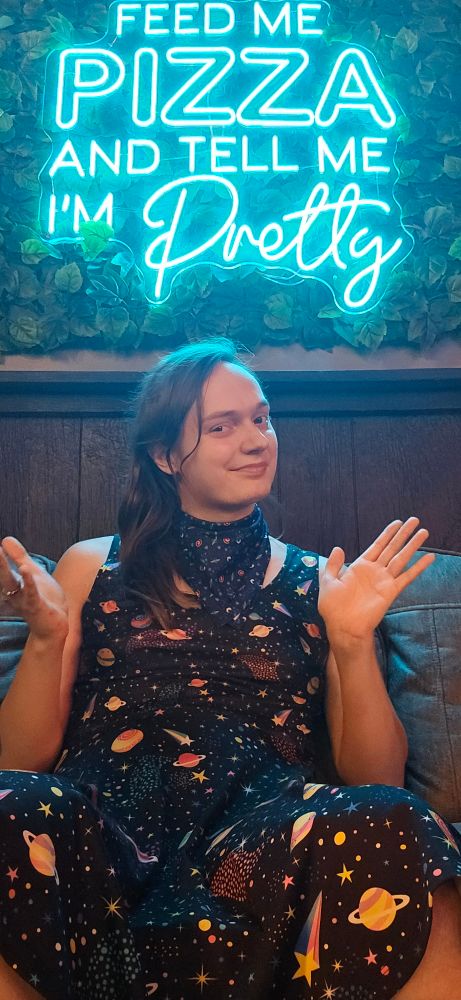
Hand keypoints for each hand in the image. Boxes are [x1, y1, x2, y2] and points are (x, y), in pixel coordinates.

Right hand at [0, 537, 68, 640]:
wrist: (53, 627)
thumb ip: (19, 557)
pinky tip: (25, 569)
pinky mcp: (37, 606)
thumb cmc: (43, 599)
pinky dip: (27, 582)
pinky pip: (30, 593)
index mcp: (13, 582)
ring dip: (3, 569)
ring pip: (11, 583)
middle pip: (2, 574)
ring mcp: (24, 599)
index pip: (1, 568)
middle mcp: (14, 591)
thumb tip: (5, 539)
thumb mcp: (32, 573)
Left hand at [318, 517, 434, 642]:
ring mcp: (384, 580)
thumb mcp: (328, 581)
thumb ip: (333, 565)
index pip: (377, 545)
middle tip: (415, 520)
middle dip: (403, 534)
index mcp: (360, 567)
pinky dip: (418, 567)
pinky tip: (429, 557)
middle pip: (392, 548)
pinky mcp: (391, 591)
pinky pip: (407, 576)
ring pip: (401, 558)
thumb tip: (338, 548)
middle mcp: (375, 571)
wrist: (342, 626)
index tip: (397, 522)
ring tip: (424, 532)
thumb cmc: (333, 607)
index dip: (388, 533)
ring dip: (413, 545)